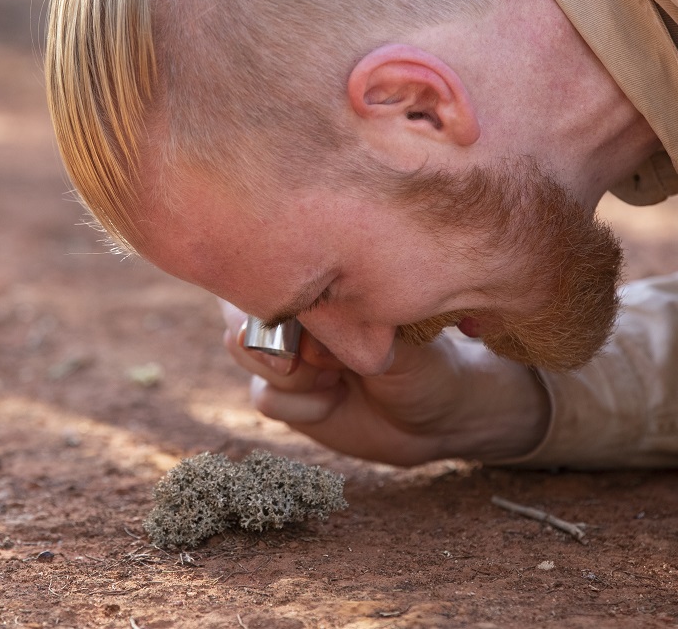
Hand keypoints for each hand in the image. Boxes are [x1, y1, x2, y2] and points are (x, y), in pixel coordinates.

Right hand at [219, 300, 550, 465]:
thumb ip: (351, 316)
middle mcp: (291, 308)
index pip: (266, 259)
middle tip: (331, 357)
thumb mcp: (396, 331)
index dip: (278, 287)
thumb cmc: (427, 357)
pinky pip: (263, 396)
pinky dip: (303, 405)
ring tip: (341, 376)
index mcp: (317, 277)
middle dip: (282, 334)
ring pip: (243, 349)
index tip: (317, 313)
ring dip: (296, 372)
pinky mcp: (279, 394)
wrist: (436, 418)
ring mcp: (280, 351)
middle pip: (240, 303)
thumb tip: (310, 311)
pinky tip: (336, 401)